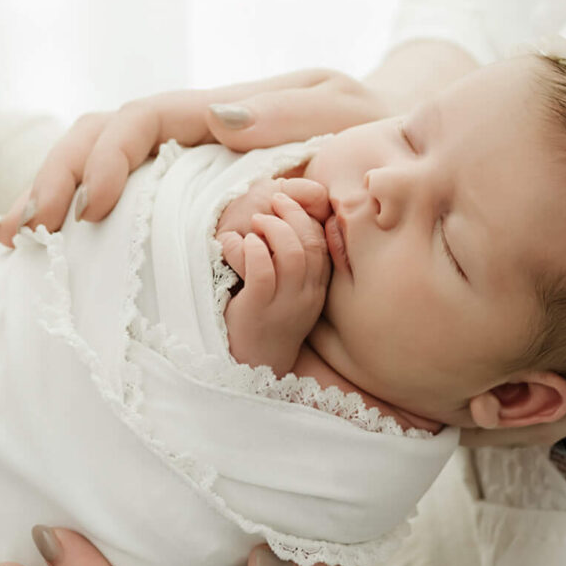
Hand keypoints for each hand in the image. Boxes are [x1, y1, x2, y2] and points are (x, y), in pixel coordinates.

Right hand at [0, 69, 384, 246]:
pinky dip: (73, 226)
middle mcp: (189, 137)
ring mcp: (180, 171)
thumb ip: (294, 117)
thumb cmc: (376, 132)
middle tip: (26, 232)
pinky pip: (118, 209)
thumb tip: (218, 117)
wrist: (393, 155)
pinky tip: (38, 256)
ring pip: (93, 170)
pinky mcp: (182, 207)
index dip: (108, 158)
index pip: (142, 120)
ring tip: (9, 243)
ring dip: (47, 200)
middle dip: (54, 179)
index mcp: (219, 110)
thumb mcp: (348, 116)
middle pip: (97, 138)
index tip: (95, 209)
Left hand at [219, 193, 330, 374]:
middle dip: (293, 214)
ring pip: (292, 254)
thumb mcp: (290, 292)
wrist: (253, 362)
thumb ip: (297, 263)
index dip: (308, 217)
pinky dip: (254, 249)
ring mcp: (285, 304)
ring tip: (256, 224)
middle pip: (311, 243)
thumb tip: (295, 224)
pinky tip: (242, 244)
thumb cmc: (267, 319)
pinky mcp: (259, 309)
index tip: (287, 203)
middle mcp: (306, 295)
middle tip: (272, 203)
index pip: (324, 244)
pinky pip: (263, 270)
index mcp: (316, 288)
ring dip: (273, 229)